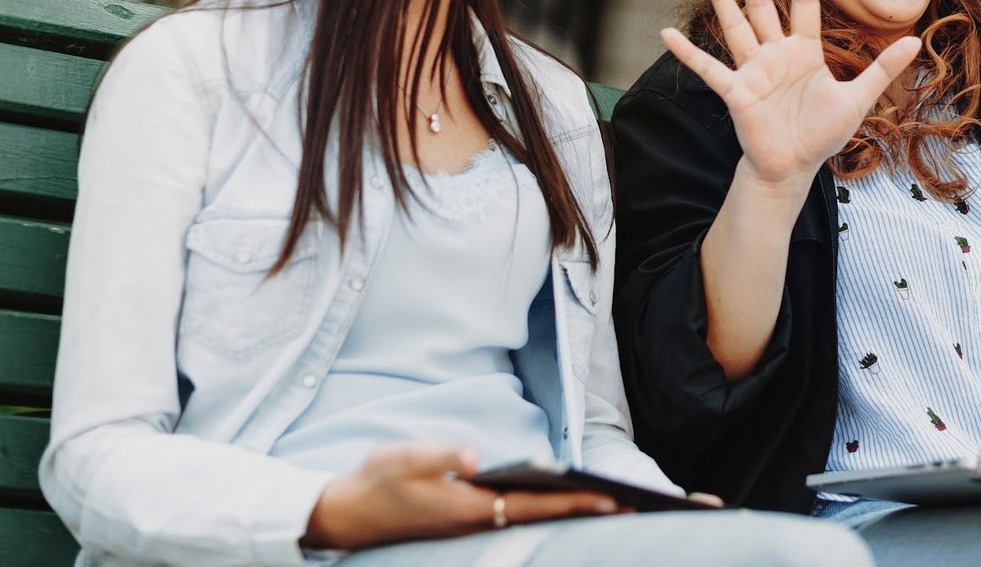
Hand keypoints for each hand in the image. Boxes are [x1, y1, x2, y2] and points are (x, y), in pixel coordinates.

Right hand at [303, 443, 622, 549]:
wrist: (348, 513)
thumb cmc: (379, 480)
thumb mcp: (404, 457)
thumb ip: (442, 454)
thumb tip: (476, 455)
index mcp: (470, 508)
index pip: (534, 505)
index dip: (573, 501)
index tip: (610, 500)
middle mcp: (479, 522)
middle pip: (544, 518)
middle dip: (585, 512)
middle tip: (631, 507)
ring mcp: (476, 525)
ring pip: (535, 521)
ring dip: (571, 513)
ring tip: (611, 505)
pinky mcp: (470, 522)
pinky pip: (520, 519)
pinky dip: (548, 511)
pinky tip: (566, 504)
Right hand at [660, 0, 920, 192]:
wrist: (793, 169)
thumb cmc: (821, 134)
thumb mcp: (857, 99)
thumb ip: (882, 69)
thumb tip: (916, 41)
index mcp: (804, 51)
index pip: (802, 3)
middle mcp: (775, 54)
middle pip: (761, 4)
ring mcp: (753, 71)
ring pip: (734, 26)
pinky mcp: (736, 93)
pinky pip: (709, 69)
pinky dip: (688, 53)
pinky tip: (666, 33)